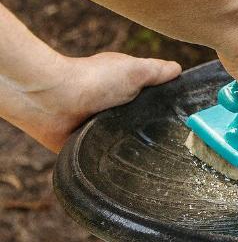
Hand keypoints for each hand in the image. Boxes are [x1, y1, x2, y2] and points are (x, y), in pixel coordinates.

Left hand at [2, 52, 180, 151]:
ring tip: (152, 165)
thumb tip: (179, 69)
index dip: (167, 114)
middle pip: (140, 128)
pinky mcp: (83, 148)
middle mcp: (112, 112)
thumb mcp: (135, 70)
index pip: (153, 106)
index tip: (184, 126)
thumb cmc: (91, 79)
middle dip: (151, 137)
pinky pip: (102, 162)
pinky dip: (110, 165)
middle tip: (172, 151)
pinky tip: (125, 171)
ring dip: (131, 153)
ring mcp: (97, 130)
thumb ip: (157, 71)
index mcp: (125, 93)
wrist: (50, 99)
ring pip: (123, 146)